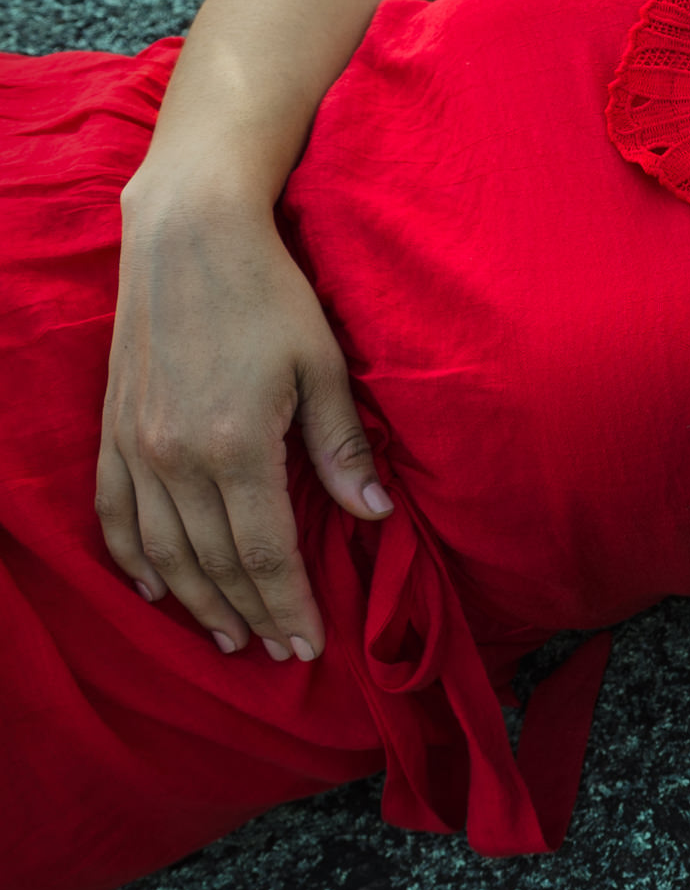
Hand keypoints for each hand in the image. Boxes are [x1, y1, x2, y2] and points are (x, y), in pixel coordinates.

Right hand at [99, 180, 389, 661]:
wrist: (187, 235)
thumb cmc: (269, 294)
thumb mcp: (323, 367)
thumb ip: (342, 449)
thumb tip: (376, 517)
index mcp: (236, 445)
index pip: (265, 553)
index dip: (289, 605)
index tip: (310, 646)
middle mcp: (175, 457)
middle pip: (215, 562)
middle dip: (251, 614)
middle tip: (278, 653)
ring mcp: (135, 445)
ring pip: (162, 550)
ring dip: (195, 601)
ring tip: (228, 636)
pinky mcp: (112, 428)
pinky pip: (114, 512)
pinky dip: (132, 558)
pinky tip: (154, 588)